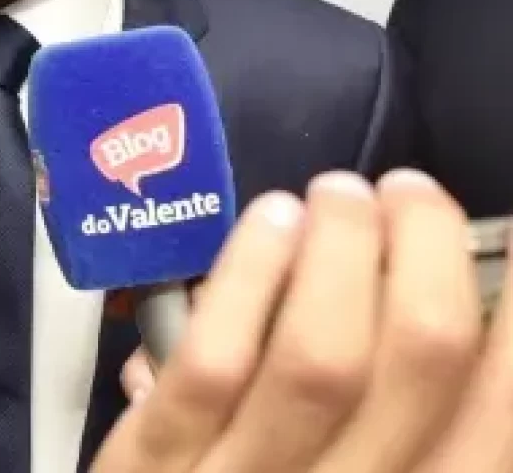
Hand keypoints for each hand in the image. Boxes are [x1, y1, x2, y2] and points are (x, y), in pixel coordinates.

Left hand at [93, 168, 510, 472]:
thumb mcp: (361, 466)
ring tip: (339, 192)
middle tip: (407, 191)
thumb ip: (401, 410)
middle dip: (425, 247)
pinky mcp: (159, 462)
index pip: (502, 413)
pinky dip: (249, 276)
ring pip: (319, 356)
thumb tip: (442, 286)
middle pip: (421, 359)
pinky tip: (272, 219)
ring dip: (339, 248)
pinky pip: (213, 363)